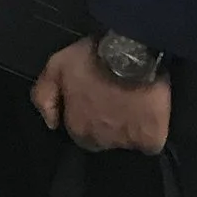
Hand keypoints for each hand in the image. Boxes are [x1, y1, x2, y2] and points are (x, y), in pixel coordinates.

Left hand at [32, 36, 170, 153]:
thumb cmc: (91, 57)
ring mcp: (127, 141)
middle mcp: (101, 140)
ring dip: (130, 128)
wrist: (130, 53)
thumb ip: (44, 96)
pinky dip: (151, 132)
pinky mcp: (152, 139)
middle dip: (108, 126)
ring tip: (133, 105)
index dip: (89, 117)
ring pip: (128, 142)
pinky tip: (150, 114)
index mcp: (78, 127)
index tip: (97, 101)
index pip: (81, 134)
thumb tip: (50, 123)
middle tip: (115, 102)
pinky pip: (151, 144)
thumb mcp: (56, 67)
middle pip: (104, 141)